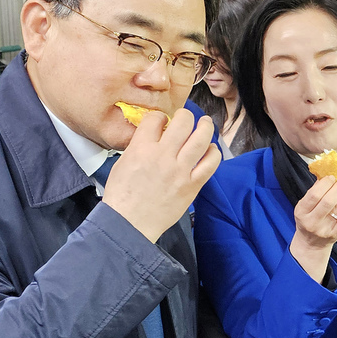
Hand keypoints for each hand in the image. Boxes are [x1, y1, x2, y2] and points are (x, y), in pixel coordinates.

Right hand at [103, 109, 220, 242]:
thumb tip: (153, 135)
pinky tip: (211, 149)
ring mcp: (180, 171)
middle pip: (183, 123)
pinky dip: (214, 153)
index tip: (163, 121)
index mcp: (141, 148)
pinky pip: (210, 164)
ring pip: (201, 139)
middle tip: (186, 118)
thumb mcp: (123, 162)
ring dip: (206, 127)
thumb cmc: (122, 194)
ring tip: (206, 123)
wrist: (130, 222)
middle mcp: (163, 156)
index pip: (156, 118)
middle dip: (186, 115)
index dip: (160, 116)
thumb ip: (139, 146)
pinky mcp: (192, 185)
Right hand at [289, 177, 336, 281]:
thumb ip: (314, 191)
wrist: (311, 245)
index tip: (332, 176)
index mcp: (301, 212)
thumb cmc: (307, 220)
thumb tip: (326, 173)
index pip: (314, 195)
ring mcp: (325, 229)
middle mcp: (312, 221)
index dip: (325, 183)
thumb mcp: (304, 207)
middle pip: (328, 201)